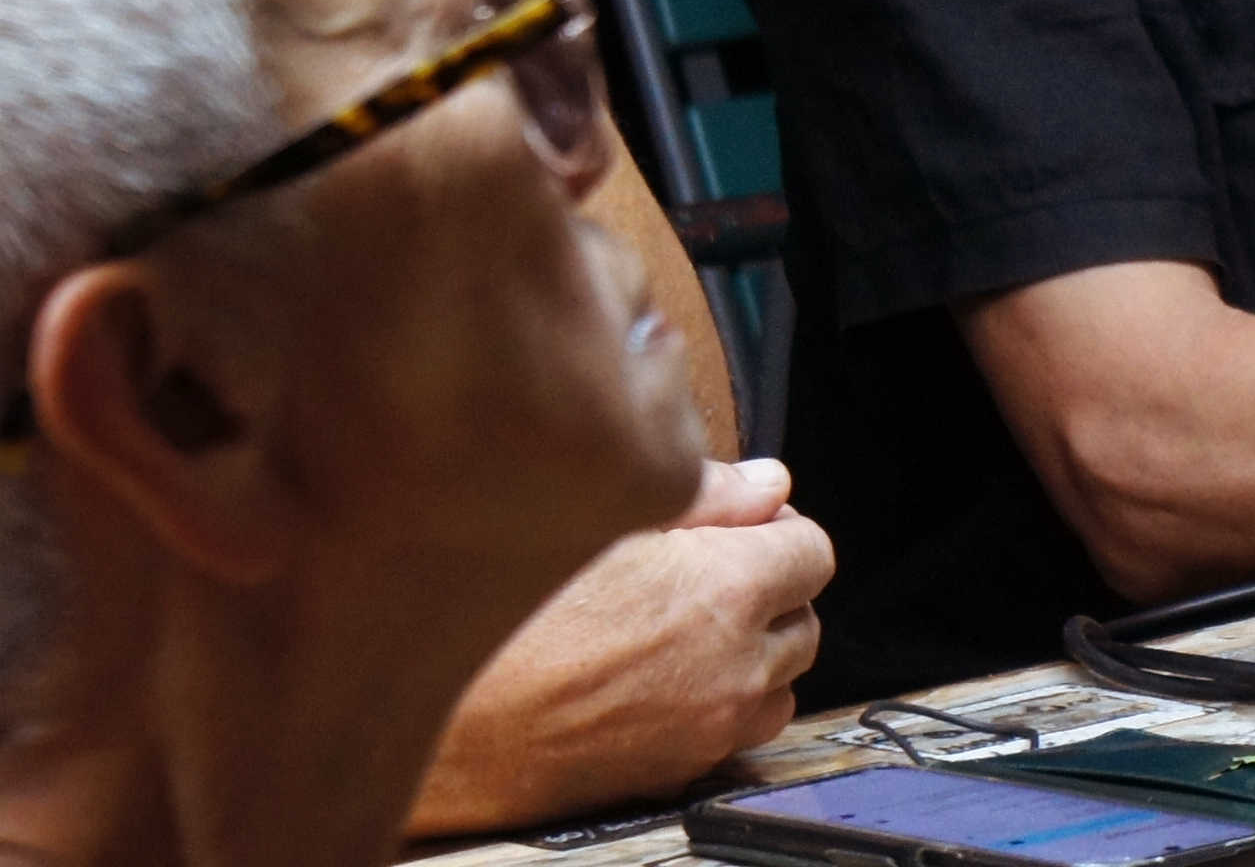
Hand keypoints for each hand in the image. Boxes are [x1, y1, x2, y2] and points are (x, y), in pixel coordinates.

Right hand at [412, 457, 833, 833]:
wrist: (440, 729)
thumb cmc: (499, 621)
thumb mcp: (596, 521)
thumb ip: (703, 496)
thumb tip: (765, 483)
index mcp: (726, 592)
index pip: (814, 551)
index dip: (778, 530)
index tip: (740, 525)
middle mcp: (734, 668)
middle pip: (804, 622)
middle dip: (770, 592)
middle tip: (707, 571)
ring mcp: (708, 728)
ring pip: (778, 686)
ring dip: (754, 654)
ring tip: (684, 629)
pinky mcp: (675, 772)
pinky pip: (732, 735)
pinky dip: (719, 705)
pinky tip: (658, 678)